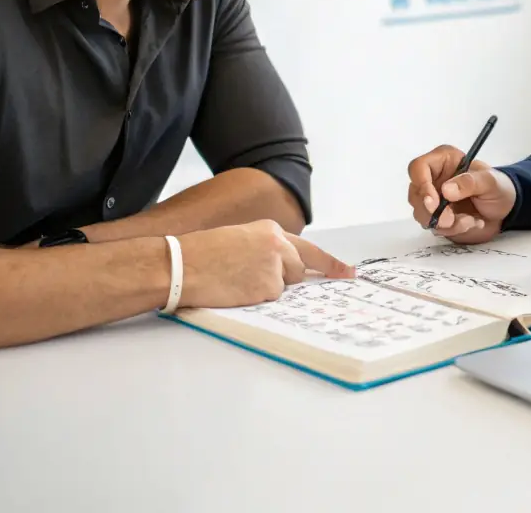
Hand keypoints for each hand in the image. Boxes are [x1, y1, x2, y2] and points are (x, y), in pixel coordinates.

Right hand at [177, 219, 352, 307]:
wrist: (181, 264)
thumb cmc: (201, 253)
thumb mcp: (239, 239)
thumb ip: (266, 250)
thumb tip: (284, 270)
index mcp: (271, 230)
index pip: (308, 249)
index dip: (330, 263)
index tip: (349, 273)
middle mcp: (279, 246)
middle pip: (298, 271)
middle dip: (284, 280)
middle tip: (254, 280)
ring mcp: (275, 267)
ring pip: (283, 288)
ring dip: (265, 288)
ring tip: (235, 280)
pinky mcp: (267, 288)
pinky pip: (269, 300)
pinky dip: (255, 299)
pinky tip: (234, 289)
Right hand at [407, 145, 516, 243]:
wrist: (505, 208)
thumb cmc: (498, 187)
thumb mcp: (490, 181)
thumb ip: (470, 183)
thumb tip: (446, 190)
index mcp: (443, 161)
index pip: (418, 168)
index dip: (421, 185)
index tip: (434, 202)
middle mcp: (433, 178)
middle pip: (415, 195)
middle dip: (432, 212)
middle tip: (451, 220)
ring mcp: (433, 198)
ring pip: (422, 214)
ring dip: (445, 223)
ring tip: (470, 220)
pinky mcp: (437, 216)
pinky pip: (434, 227)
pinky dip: (452, 230)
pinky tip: (471, 223)